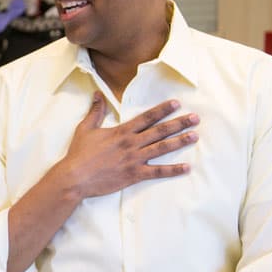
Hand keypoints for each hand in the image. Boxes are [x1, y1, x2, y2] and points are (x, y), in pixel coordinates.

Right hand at [57, 91, 198, 198]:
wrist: (76, 177)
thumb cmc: (79, 154)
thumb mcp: (85, 129)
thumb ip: (95, 111)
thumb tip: (97, 94)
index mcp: (121, 132)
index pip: (146, 117)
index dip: (162, 109)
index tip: (176, 103)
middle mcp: (131, 143)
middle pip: (160, 131)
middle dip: (179, 123)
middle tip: (195, 118)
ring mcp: (134, 159)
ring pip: (162, 149)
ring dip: (180, 142)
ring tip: (195, 136)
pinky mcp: (134, 175)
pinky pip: (157, 172)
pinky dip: (173, 170)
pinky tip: (186, 167)